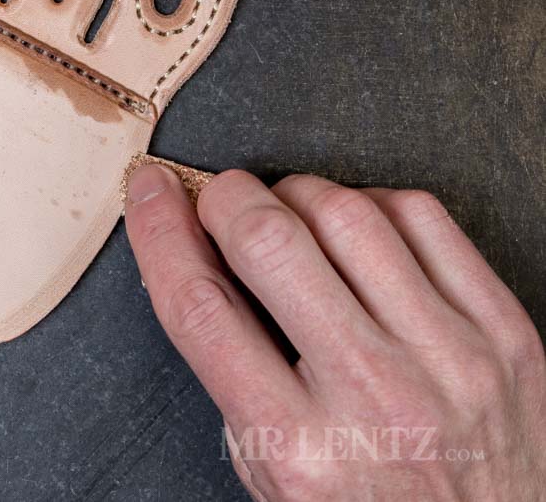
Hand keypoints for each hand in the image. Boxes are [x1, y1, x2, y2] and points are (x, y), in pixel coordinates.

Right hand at [125, 167, 545, 499]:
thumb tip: (194, 247)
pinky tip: (358, 228)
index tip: (150, 192)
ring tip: (290, 217)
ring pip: (346, 212)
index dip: (158, 231)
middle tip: (220, 200)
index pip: (201, 305)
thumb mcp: (269, 461)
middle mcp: (373, 397)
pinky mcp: (502, 331)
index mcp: (295, 445)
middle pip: (269, 243)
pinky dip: (372, 203)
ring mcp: (448, 358)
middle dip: (227, 198)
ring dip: (297, 196)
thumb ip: (231, 366)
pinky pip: (422, 217)